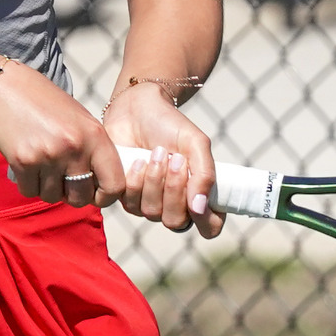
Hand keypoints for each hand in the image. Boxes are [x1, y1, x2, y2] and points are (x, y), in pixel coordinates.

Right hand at [0, 59, 124, 208]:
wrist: (0, 85)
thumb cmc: (40, 100)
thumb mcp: (77, 117)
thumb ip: (91, 148)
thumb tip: (98, 184)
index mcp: (94, 134)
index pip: (113, 185)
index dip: (105, 197)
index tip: (94, 194)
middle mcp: (74, 147)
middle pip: (81, 197)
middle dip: (70, 195)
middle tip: (61, 180)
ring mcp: (48, 155)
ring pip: (52, 197)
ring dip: (46, 188)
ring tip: (40, 165)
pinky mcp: (23, 162)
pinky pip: (30, 191)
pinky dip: (27, 183)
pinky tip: (25, 163)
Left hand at [99, 81, 222, 237]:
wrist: (137, 109)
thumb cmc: (171, 126)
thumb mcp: (196, 144)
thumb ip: (204, 175)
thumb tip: (199, 208)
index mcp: (198, 194)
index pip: (209, 227)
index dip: (207, 221)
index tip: (200, 201)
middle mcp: (174, 203)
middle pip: (175, 221)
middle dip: (175, 190)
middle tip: (176, 159)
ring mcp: (149, 201)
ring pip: (151, 212)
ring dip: (155, 181)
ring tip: (157, 152)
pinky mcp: (125, 195)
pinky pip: (130, 203)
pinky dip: (136, 180)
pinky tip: (139, 159)